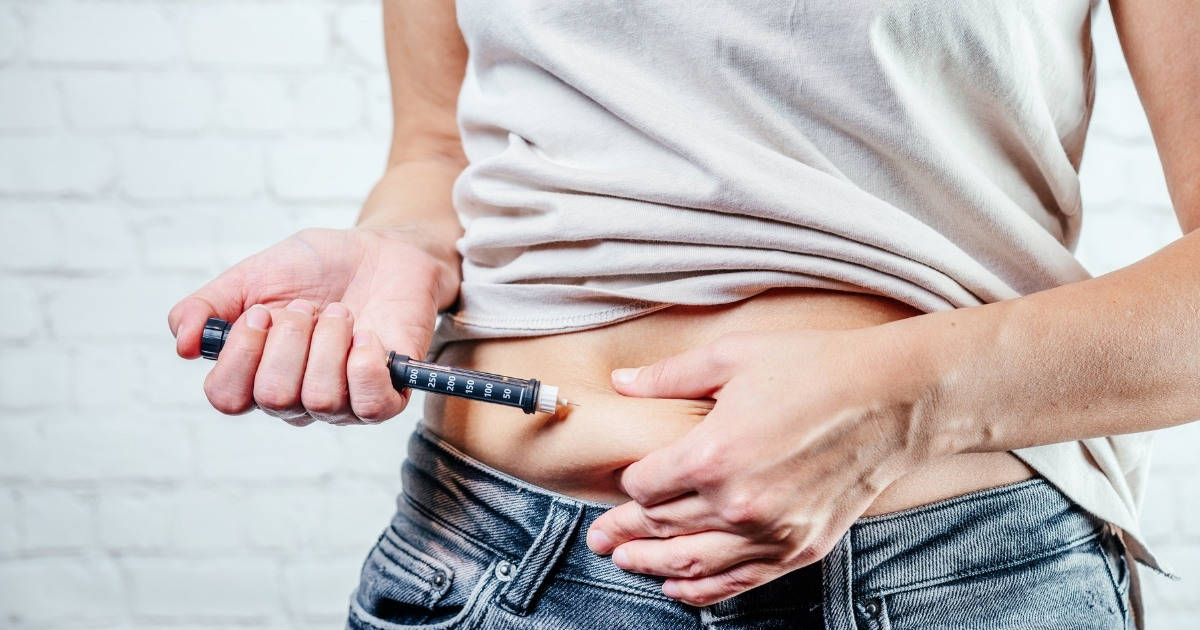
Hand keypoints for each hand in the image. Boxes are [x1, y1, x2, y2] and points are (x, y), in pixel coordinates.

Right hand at [167, 225, 460, 425]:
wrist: (380, 251)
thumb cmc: (317, 269)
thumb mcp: (251, 276)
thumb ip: (206, 307)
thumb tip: (183, 345)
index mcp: (256, 373)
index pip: (227, 398)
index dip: (240, 355)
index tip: (261, 313)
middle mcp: (296, 398)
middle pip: (273, 397)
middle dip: (291, 339)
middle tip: (307, 306)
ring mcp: (343, 402)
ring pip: (320, 399)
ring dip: (330, 341)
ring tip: (342, 312)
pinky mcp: (387, 396)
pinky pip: (371, 406)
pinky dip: (365, 366)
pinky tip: (367, 336)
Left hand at [585, 327, 944, 605]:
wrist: (890, 399)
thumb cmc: (814, 368)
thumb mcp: (733, 356)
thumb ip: (670, 376)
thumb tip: (622, 384)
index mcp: (712, 453)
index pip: (645, 486)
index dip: (629, 483)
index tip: (628, 478)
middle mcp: (736, 502)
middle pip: (661, 528)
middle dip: (624, 532)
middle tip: (598, 538)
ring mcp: (769, 532)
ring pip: (691, 563)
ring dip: (651, 565)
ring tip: (625, 561)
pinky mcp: (798, 548)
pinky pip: (737, 581)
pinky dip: (702, 590)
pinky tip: (678, 587)